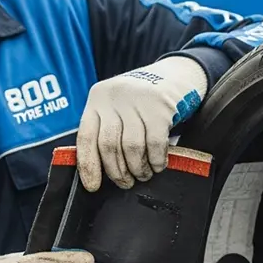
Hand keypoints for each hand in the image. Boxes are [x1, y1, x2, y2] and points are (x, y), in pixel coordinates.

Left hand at [77, 55, 207, 190]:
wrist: (176, 76)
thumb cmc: (142, 101)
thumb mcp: (117, 107)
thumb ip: (106, 128)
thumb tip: (99, 169)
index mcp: (98, 99)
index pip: (86, 137)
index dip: (88, 165)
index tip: (93, 186)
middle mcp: (114, 96)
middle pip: (109, 145)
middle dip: (117, 171)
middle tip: (126, 183)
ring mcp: (137, 99)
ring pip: (132, 147)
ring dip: (138, 168)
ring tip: (143, 175)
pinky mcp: (160, 106)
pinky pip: (155, 144)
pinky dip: (156, 160)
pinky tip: (158, 165)